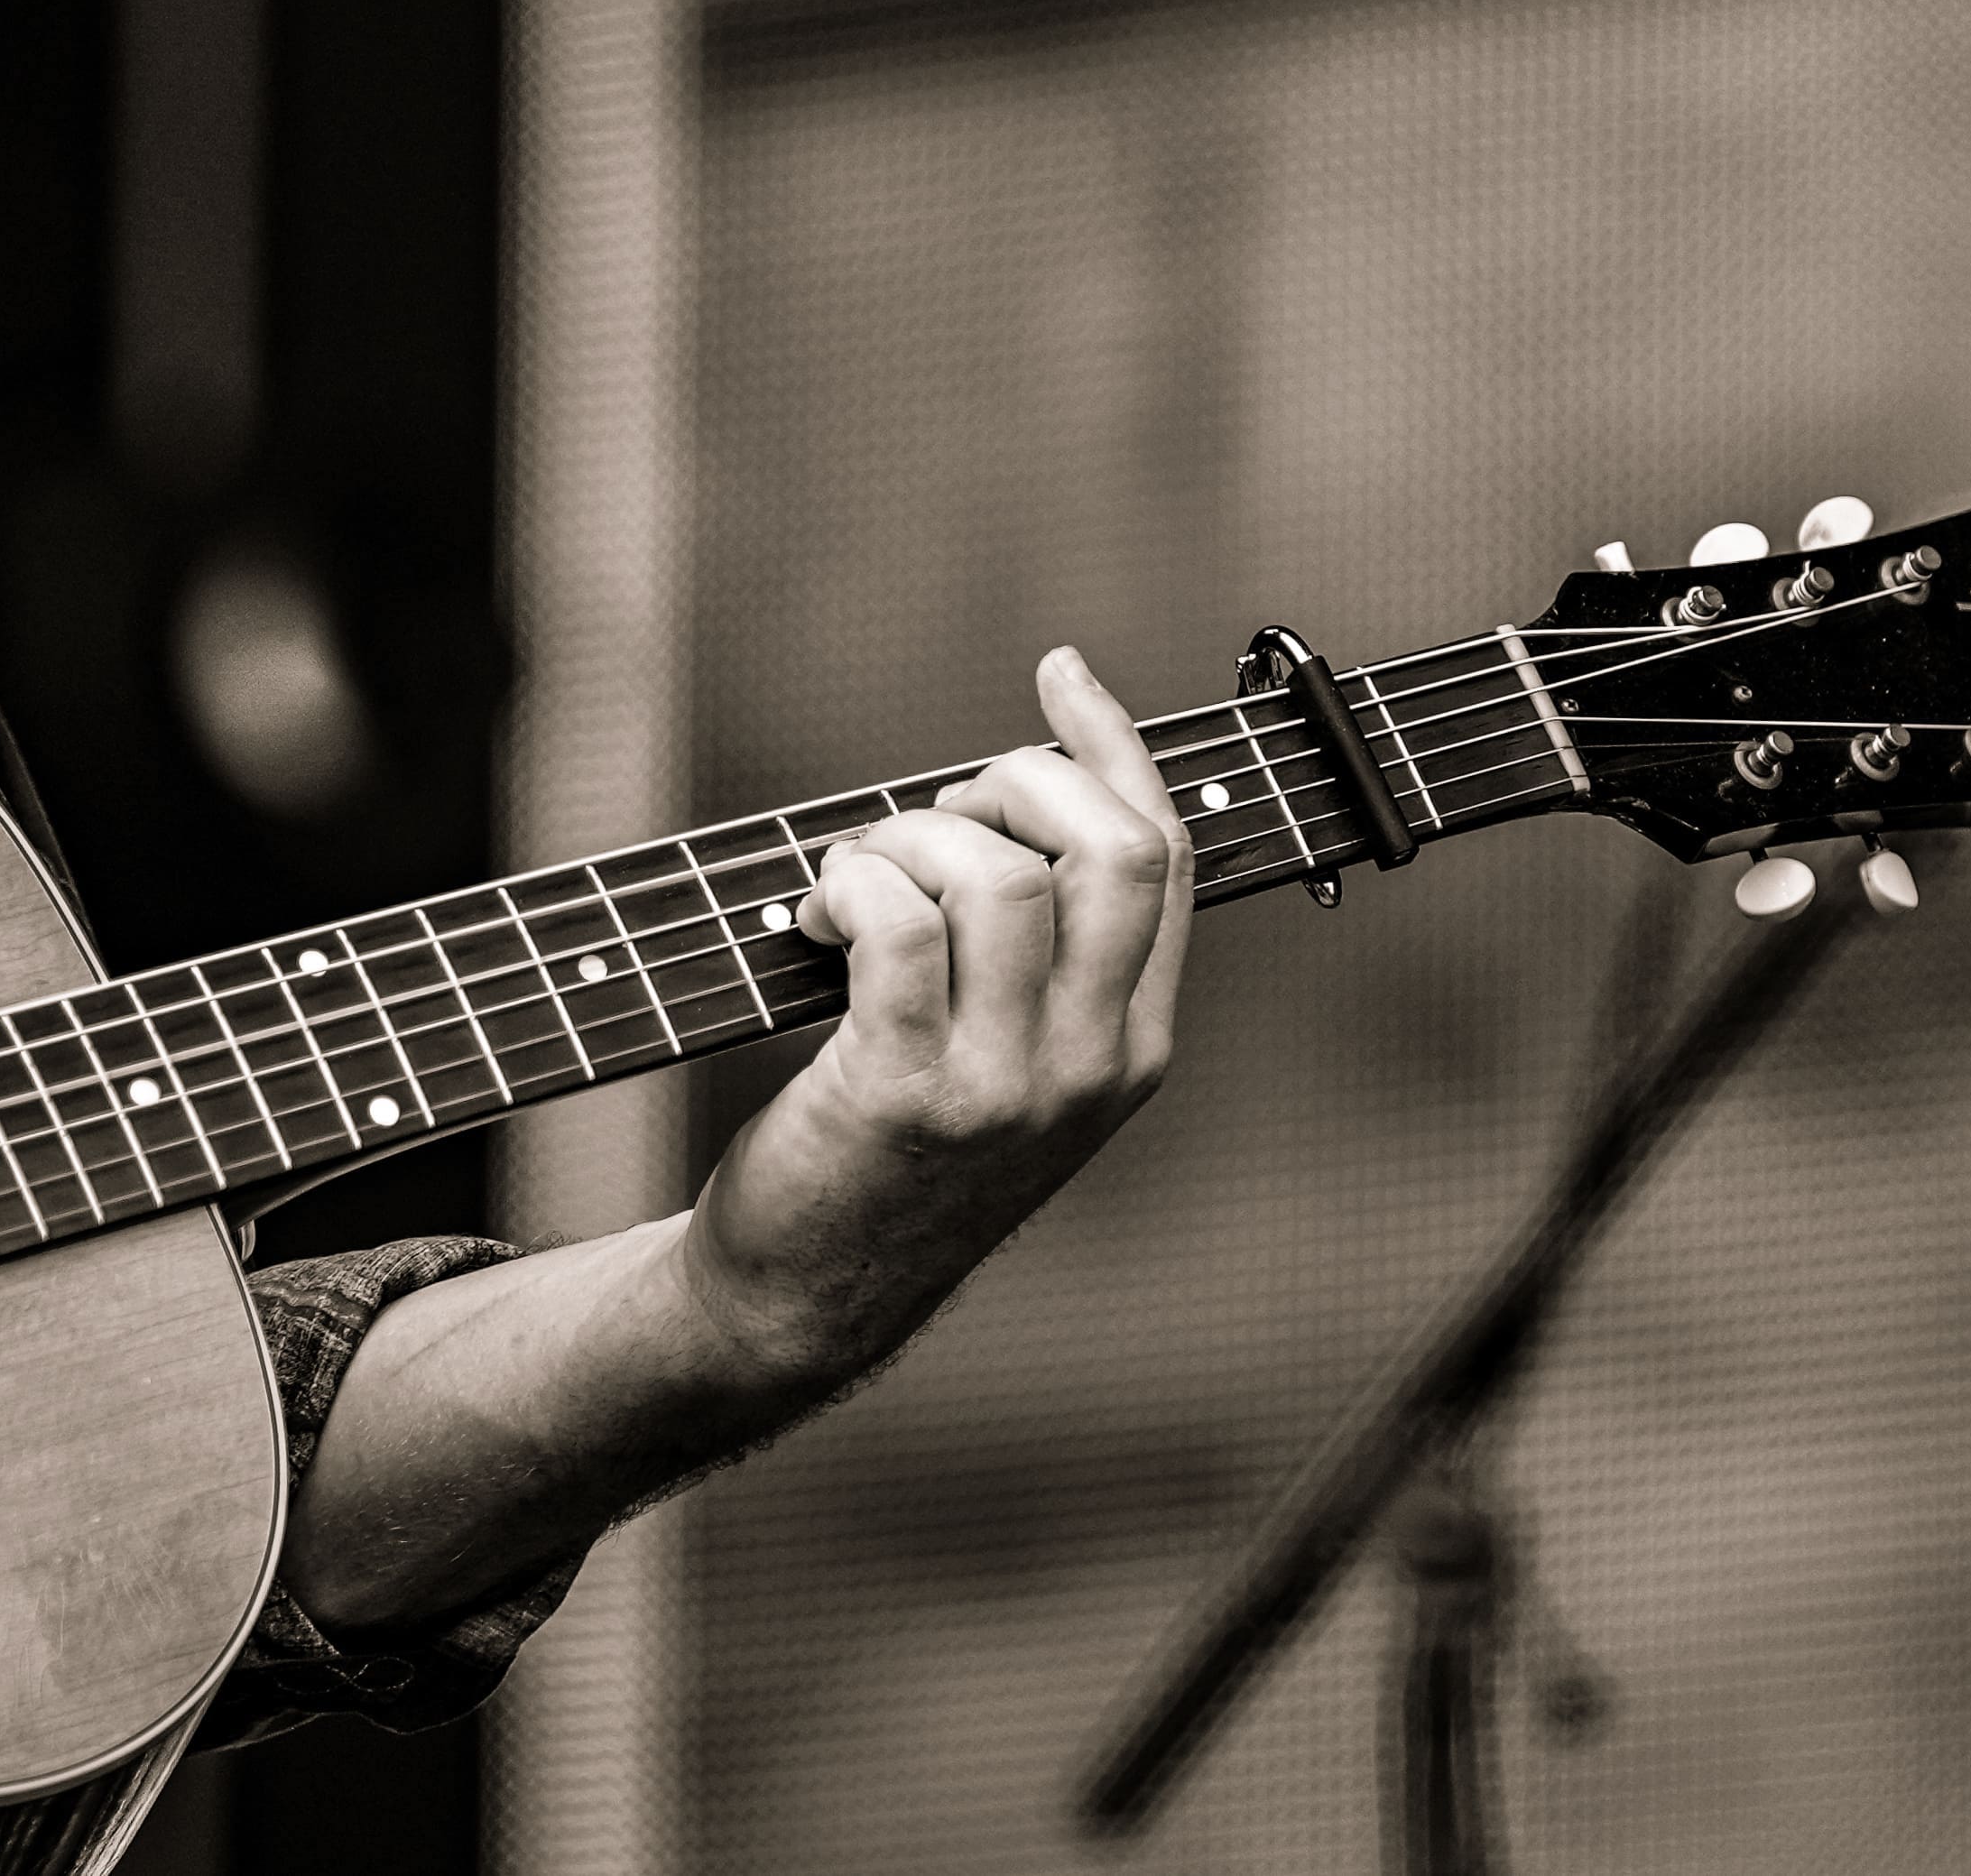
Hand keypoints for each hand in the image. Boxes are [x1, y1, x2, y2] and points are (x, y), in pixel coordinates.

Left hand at [678, 644, 1192, 1387]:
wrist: (805, 1296)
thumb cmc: (889, 1150)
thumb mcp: (1004, 1060)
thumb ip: (1035, 956)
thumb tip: (1002, 787)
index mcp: (1133, 1045)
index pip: (1164, 857)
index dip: (1115, 746)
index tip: (1061, 674)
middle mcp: (1091, 1066)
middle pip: (1110, 850)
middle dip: (1016, 778)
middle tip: (934, 809)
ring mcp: (1007, 1088)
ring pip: (997, 876)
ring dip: (905, 838)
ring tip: (854, 878)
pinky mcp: (907, 1097)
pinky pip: (901, 930)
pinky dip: (850, 886)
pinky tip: (814, 917)